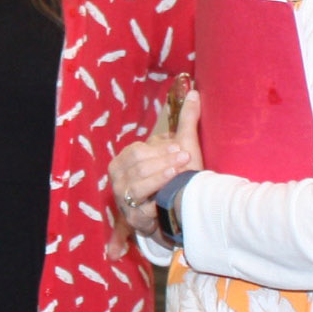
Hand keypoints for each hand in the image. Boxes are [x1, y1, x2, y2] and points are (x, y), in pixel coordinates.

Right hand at [109, 83, 203, 240]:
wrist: (181, 210)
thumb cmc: (180, 177)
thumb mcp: (183, 146)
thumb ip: (186, 120)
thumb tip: (193, 92)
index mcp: (124, 161)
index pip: (136, 151)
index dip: (159, 150)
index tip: (181, 149)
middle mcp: (119, 180)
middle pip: (136, 167)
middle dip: (162, 162)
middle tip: (184, 159)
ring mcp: (125, 200)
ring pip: (138, 185)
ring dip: (161, 178)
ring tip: (180, 172)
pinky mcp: (133, 219)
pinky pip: (142, 208)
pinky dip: (157, 202)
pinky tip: (170, 197)